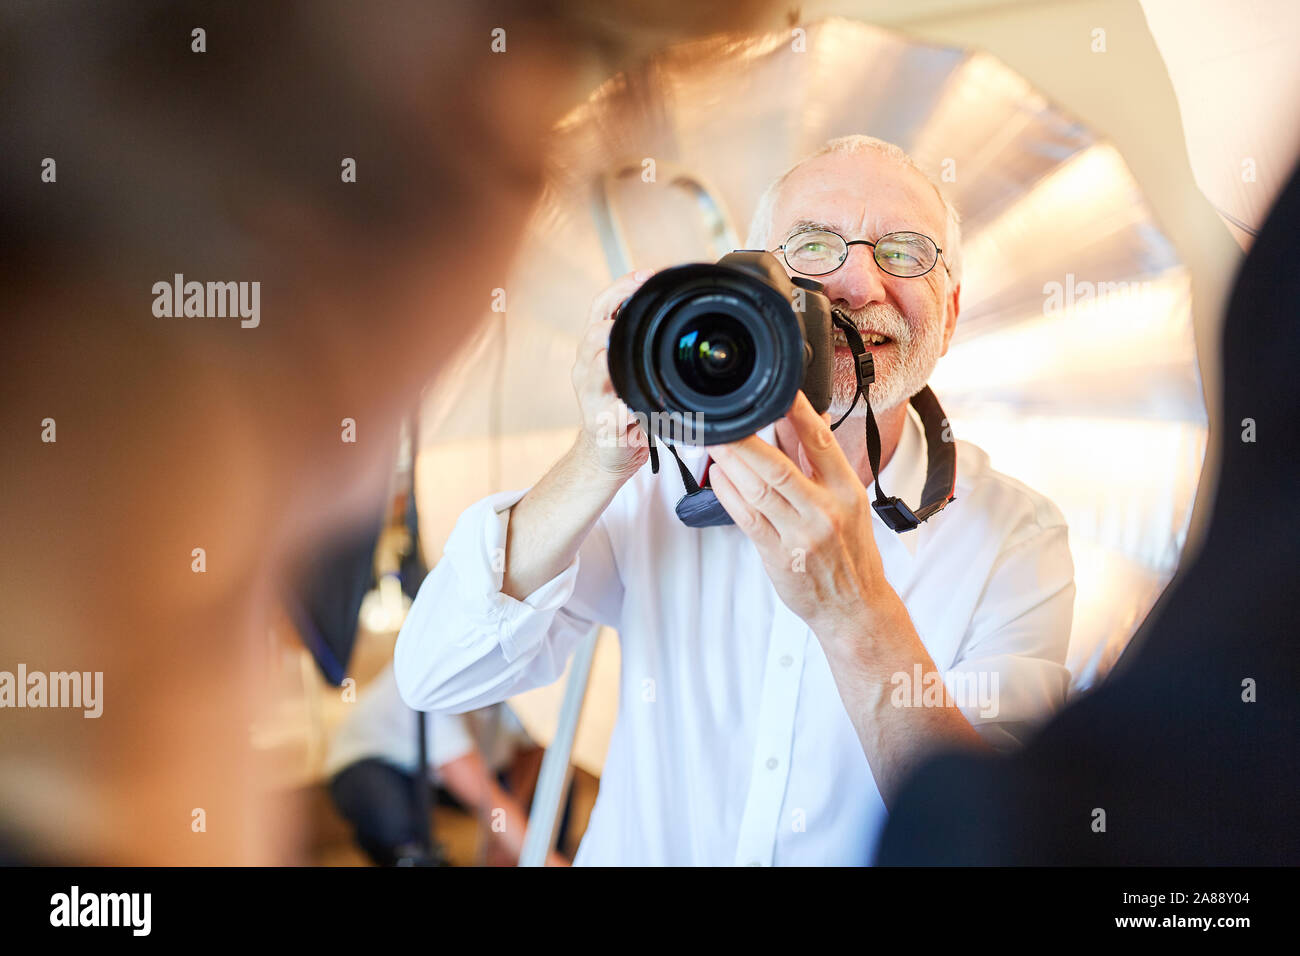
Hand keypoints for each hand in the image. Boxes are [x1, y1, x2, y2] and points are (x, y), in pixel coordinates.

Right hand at [571, 270, 653, 481]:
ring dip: (613, 354)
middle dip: (616, 315)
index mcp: (596, 349)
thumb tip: (676, 313)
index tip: (645, 275)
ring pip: (595, 366)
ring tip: (628, 344)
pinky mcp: (600, 423)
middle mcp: (586, 367)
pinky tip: (639, 405)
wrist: (607, 452)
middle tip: (642, 303)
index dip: (621, 287)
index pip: (600, 306)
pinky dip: (627, 407)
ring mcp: (589, 395)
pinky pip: (612, 410)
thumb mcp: (631, 370)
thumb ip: (641, 344)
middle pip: (593, 331)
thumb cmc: (624, 408)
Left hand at [705, 390, 908, 667]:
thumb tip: (809, 418)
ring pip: (758, 489)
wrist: (854, 607)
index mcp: (847, 491)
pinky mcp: (778, 555)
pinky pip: (747, 518)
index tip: (777, 390)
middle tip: (724, 417)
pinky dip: (728, 493)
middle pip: (778, 465)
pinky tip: (717, 476)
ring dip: (730, 462)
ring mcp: (800, 534)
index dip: (797, 412)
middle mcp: (825, 510)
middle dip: (746, 438)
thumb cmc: (851, 552)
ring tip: (712, 440)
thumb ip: (822, 463)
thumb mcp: (850, 503)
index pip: (820, 442)